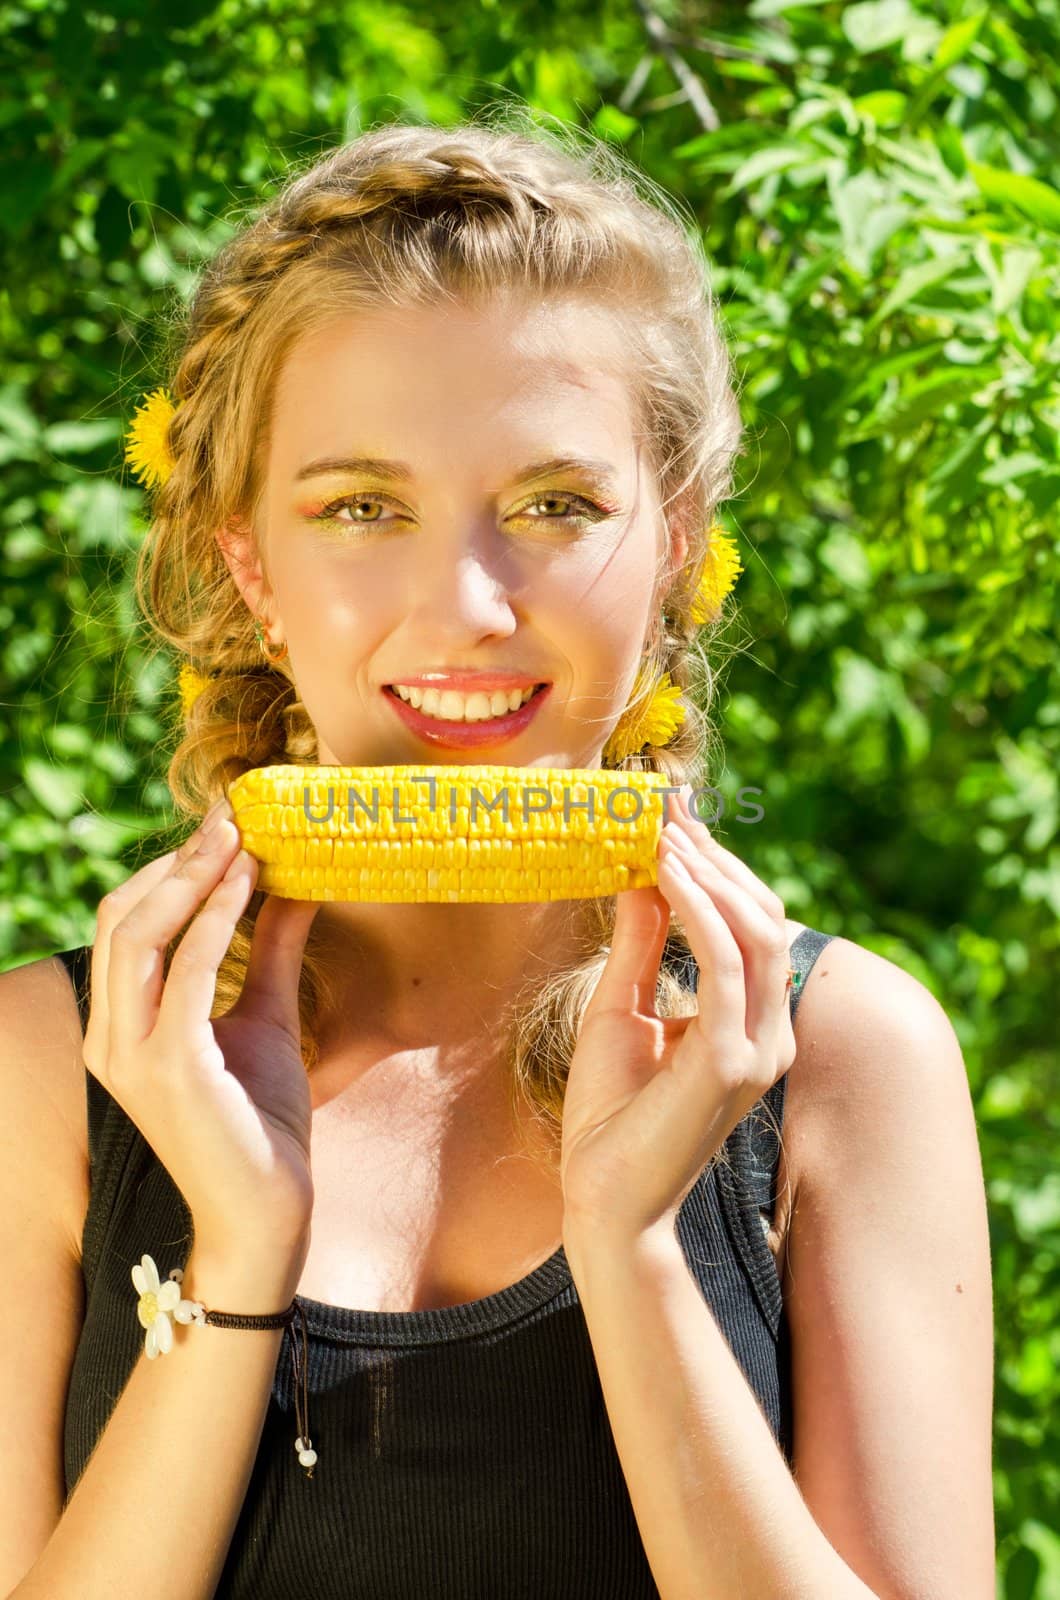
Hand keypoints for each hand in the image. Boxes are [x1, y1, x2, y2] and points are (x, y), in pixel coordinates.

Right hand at [82, 799, 321, 1257]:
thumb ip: (266, 954)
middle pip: (121, 916)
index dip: (170, 867)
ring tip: (239, 835)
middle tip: (232, 815)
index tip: (224, 823)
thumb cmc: (262, 1122)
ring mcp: (130, 1053)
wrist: (269, 1210)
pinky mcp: (167, 1066)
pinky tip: (250, 883)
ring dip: (192, 875)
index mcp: (119, 1025)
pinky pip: (185, 968)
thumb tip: (292, 886)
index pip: (125, 923)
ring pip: (138, 932)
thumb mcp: (264, 1018)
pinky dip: (216, 916)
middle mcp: (109, 1036)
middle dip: (178, 859)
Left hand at [559, 785, 795, 1242]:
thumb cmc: (609, 1116)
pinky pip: (725, 964)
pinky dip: (696, 909)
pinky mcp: (732, 1062)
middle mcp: (768, 1034)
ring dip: (707, 873)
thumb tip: (644, 875)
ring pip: (755, 931)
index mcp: (751, 1024)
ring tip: (660, 833)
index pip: (750, 925)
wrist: (601, 1201)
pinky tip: (662, 873)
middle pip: (762, 918)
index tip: (672, 819)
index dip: (716, 867)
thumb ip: (640, 945)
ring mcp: (757, 1049)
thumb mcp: (621, 1008)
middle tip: (665, 811)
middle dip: (715, 858)